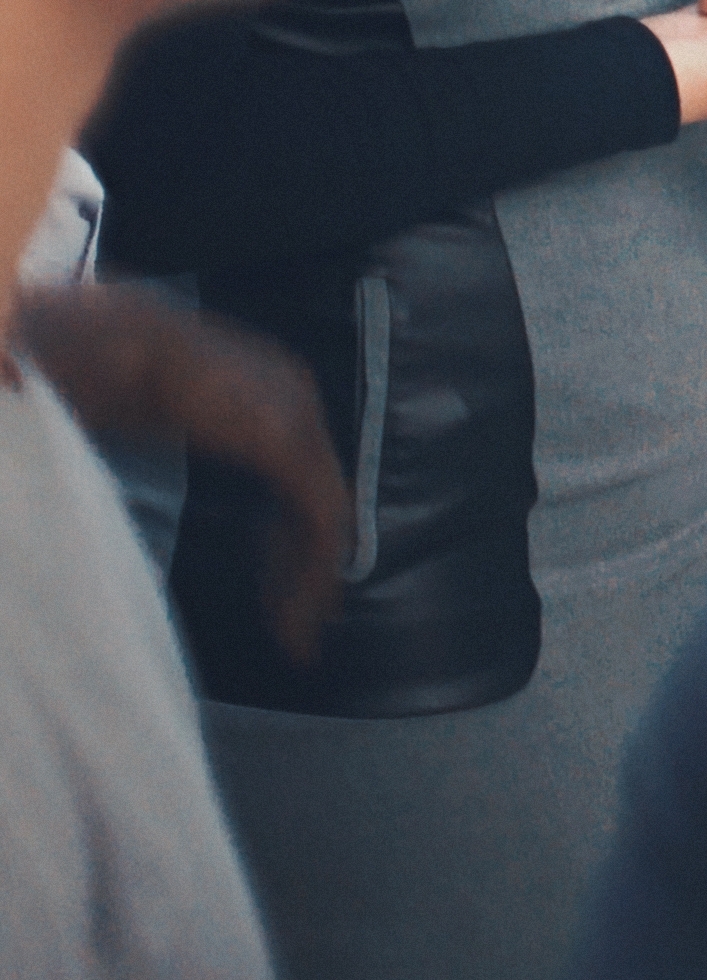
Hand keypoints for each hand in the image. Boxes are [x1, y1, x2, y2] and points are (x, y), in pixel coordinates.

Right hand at [18, 283, 347, 665]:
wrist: (110, 343)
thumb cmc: (107, 373)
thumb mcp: (152, 411)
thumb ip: (171, 435)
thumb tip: (139, 472)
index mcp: (268, 392)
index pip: (298, 475)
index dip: (289, 533)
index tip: (277, 583)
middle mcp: (297, 400)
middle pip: (318, 497)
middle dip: (307, 565)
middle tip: (299, 624)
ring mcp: (299, 419)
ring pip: (326, 517)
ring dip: (311, 581)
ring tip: (295, 636)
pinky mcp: (286, 445)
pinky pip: (318, 519)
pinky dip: (311, 570)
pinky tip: (294, 616)